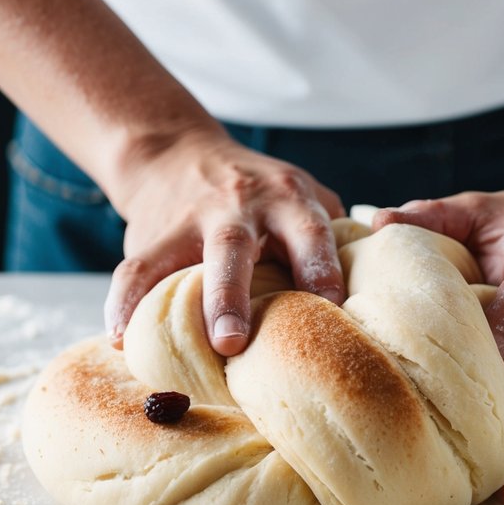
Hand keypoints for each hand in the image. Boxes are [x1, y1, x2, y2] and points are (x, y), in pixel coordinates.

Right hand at [103, 128, 344, 354]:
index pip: (310, 232)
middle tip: (235, 343)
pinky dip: (122, 304)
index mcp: (289, 198)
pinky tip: (118, 340)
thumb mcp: (300, 195)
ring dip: (177, 305)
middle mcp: (240, 206)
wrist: (175, 152)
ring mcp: (191, 220)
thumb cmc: (258, 191)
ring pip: (180, 260)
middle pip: (238, 247)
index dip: (322, 269)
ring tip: (169, 352)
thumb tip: (385, 298)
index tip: (336, 313)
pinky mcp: (151, 235)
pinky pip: (134, 269)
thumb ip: (332, 236)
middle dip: (236, 294)